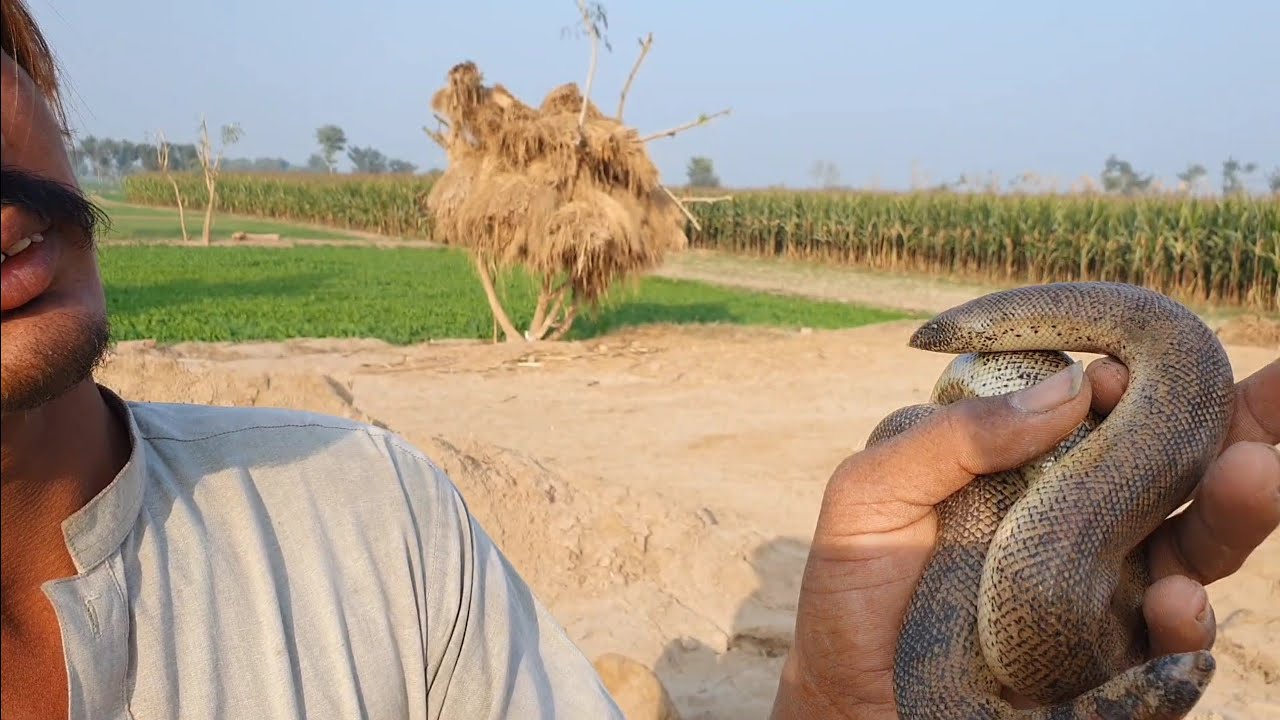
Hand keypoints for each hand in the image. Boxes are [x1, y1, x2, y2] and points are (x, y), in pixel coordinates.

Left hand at [770, 359, 1279, 718]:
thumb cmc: (855, 587)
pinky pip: (1168, 654)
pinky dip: (1183, 630)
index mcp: (1031, 473)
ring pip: (1194, 551)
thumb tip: (1070, 389)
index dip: (1141, 383)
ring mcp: (1105, 599)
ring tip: (1255, 474)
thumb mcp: (871, 495)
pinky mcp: (1112, 673)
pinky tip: (1178, 606)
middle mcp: (1083, 528)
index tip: (1141, 363)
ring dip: (1231, 512)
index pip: (1107, 416)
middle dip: (1241, 429)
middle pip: (1177, 473)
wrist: (846, 696)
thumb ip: (952, 438)